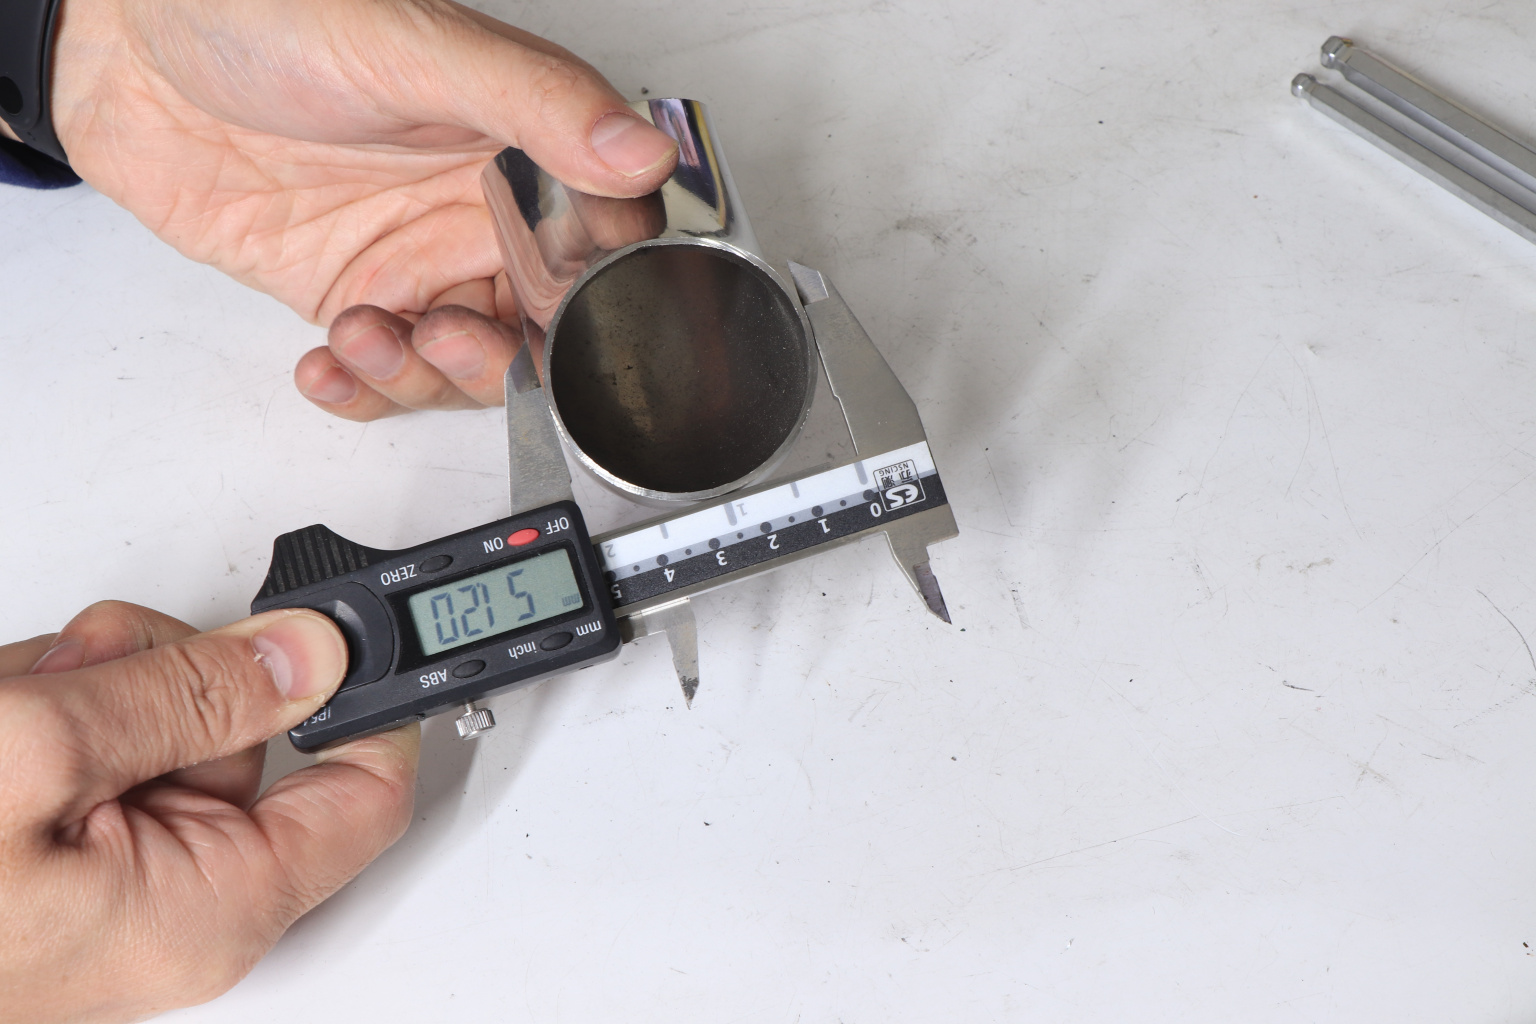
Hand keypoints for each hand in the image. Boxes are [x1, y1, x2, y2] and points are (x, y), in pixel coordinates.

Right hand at [0, 601, 419, 1021]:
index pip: (370, 794)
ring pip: (164, 720)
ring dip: (92, 683)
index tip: (355, 623)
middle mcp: (178, 903)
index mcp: (213, 908)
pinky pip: (99, 745)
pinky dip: (51, 707)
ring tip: (16, 704)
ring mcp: (114, 878)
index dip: (374, 699)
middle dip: (167, 669)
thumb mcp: (48, 759)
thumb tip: (310, 655)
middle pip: (248, 732)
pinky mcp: (58, 854)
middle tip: (89, 669)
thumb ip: (189, 694)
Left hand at [48, 0, 678, 419]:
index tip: (556, 318)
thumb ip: (536, 105)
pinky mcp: (352, 291)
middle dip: (506, 361)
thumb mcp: (413, 49)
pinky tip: (331, 362)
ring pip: (470, 365)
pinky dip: (366, 389)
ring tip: (368, 331)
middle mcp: (479, 209)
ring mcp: (416, 256)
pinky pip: (387, 372)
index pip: (604, 247)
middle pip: (545, 329)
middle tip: (451, 337)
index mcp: (523, 145)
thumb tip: (642, 155)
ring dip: (426, 376)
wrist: (124, 38)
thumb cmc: (261, 11)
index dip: (594, 300)